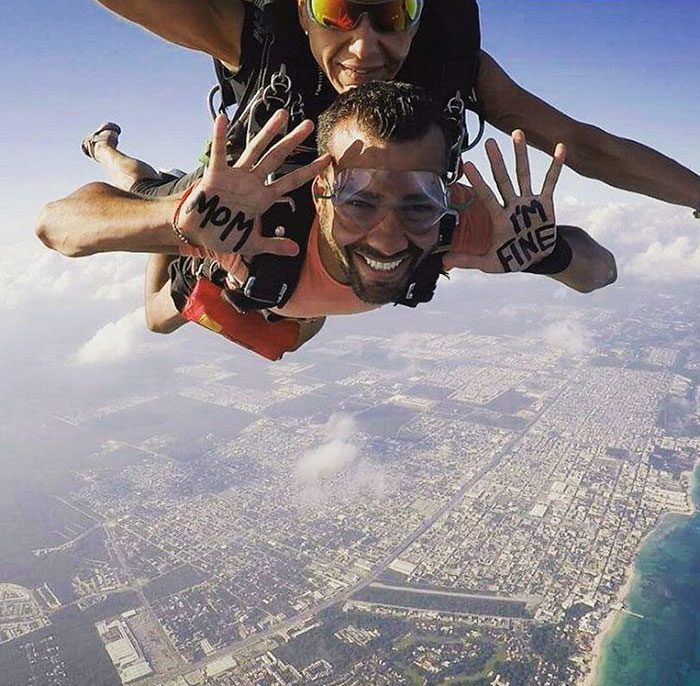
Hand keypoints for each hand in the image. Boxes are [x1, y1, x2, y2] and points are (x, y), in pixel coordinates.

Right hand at [177, 110, 329, 256]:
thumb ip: (273, 245)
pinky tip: (222, 118)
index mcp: (263, 198)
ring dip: (267, 132)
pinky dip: (219, 136)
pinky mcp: (215, 176)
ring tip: (281, 114)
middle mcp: (252, 183)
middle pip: (277, 158)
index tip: (327, 159)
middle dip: (292, 141)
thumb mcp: (251, 244)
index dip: (310, 171)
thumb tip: (295, 250)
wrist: (197, 234)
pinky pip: (218, 154)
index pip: (292, 181)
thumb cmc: (222, 234)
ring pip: (255, 150)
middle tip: (308, 124)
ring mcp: (235, 176)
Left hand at [444, 130, 564, 272]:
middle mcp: (512, 205)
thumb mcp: (490, 263)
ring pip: (523, 174)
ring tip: (517, 133)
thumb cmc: (511, 258)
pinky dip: (556, 166)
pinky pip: (550, 182)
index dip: (478, 181)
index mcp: (498, 218)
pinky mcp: (545, 203)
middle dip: (497, 161)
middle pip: (503, 179)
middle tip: (488, 141)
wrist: (537, 258)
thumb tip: (445, 262)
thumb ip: (469, 260)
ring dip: (521, 155)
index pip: (486, 196)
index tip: (468, 164)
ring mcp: (528, 202)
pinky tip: (560, 148)